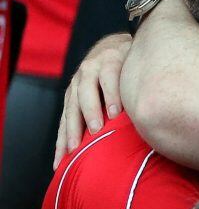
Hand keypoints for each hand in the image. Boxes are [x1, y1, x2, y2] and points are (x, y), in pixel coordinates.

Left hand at [53, 32, 132, 168]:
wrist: (127, 44)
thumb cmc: (118, 79)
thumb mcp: (104, 99)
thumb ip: (101, 119)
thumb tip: (102, 151)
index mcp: (76, 94)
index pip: (66, 121)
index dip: (62, 142)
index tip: (61, 163)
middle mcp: (80, 81)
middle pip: (72, 108)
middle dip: (73, 129)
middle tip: (75, 149)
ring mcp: (94, 68)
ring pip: (87, 91)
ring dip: (91, 111)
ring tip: (96, 129)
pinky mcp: (112, 59)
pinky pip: (110, 78)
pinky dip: (112, 95)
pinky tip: (116, 111)